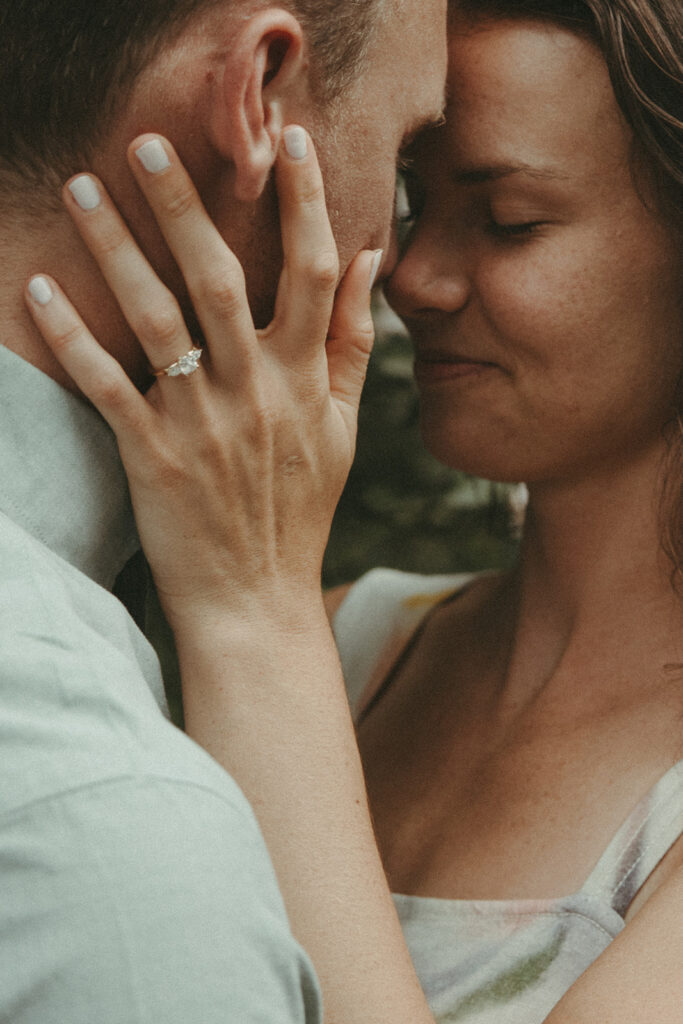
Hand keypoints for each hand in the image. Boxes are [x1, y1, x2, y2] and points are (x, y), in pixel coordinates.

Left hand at [25, 129, 377, 628]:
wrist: (256, 600)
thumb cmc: (300, 511)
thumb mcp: (344, 430)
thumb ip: (355, 344)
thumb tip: (372, 262)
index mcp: (305, 381)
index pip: (315, 272)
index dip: (307, 202)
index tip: (293, 140)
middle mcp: (255, 392)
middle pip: (222, 278)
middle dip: (186, 205)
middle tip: (148, 143)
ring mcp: (202, 423)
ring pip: (157, 319)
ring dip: (116, 250)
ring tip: (82, 189)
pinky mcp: (152, 457)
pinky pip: (105, 387)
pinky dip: (71, 337)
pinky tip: (38, 291)